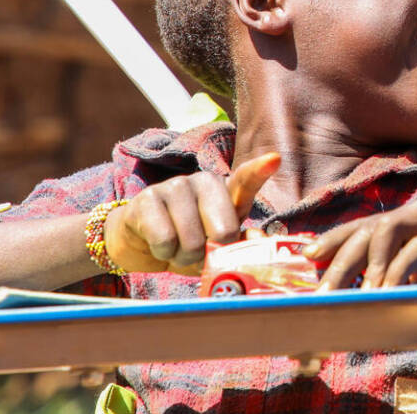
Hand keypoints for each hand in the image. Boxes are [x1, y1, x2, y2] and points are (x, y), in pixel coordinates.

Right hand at [101, 151, 279, 274]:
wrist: (142, 243)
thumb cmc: (187, 242)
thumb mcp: (216, 244)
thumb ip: (239, 243)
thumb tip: (259, 241)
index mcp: (227, 192)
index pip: (246, 180)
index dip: (260, 171)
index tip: (275, 159)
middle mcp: (204, 182)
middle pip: (223, 230)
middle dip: (210, 253)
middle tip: (198, 252)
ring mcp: (175, 186)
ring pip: (191, 241)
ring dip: (183, 257)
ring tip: (176, 248)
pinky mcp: (147, 198)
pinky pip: (164, 240)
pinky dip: (163, 253)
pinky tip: (158, 244)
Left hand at [305, 203, 416, 289]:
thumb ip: (409, 281)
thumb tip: (372, 303)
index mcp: (416, 221)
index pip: (364, 226)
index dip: (333, 240)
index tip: (308, 260)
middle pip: (367, 227)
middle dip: (339, 259)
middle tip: (320, 293)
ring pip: (386, 229)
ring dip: (364, 263)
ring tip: (353, 295)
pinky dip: (398, 269)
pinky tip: (388, 292)